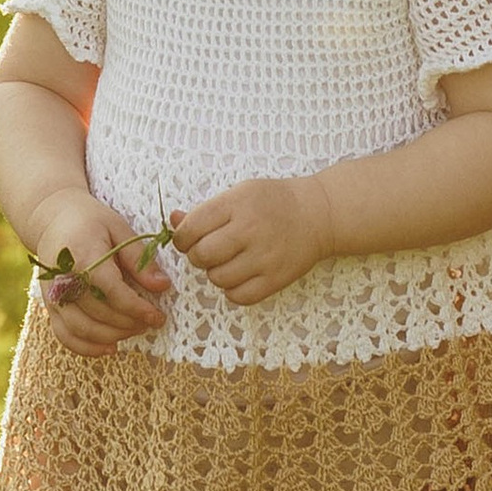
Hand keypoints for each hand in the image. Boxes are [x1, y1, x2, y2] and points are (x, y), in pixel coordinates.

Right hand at [31, 200, 168, 349]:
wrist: (52, 219)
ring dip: (112, 336)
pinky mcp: (49, 306)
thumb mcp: (118, 229)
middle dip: (128, 323)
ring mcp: (53, 296)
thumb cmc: (90, 221)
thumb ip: (139, 258)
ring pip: (82, 329)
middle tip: (150, 322)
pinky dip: (87, 347)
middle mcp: (63, 280)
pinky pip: (65, 335)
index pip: (112, 291)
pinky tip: (110, 348)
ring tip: (135, 331)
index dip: (137, 308)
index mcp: (82, 256)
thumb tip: (162, 285)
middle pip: (98, 313)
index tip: (157, 316)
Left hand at [168, 173, 336, 305]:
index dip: (182, 238)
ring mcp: (264, 257)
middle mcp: (250, 230)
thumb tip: (173, 222)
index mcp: (238, 203)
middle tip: (209, 251)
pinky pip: (238, 296)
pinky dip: (233, 290)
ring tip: (229, 260)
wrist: (319, 214)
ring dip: (216, 273)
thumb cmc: (274, 201)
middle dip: (198, 256)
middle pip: (202, 256)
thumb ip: (205, 210)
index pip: (192, 228)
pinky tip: (241, 274)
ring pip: (218, 279)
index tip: (187, 239)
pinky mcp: (275, 279)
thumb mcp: (239, 193)